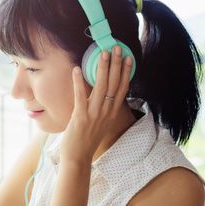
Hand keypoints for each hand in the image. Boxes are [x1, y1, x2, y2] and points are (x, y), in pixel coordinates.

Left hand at [60, 46, 132, 165]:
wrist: (78, 158)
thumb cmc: (87, 140)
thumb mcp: (100, 123)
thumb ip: (103, 109)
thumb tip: (102, 95)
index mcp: (112, 113)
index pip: (122, 89)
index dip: (125, 72)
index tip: (127, 58)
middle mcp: (106, 112)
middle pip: (114, 84)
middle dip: (116, 64)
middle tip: (117, 48)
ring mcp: (94, 114)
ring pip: (101, 87)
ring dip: (102, 68)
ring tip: (103, 53)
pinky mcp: (81, 116)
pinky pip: (80, 95)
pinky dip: (79, 81)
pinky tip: (77, 69)